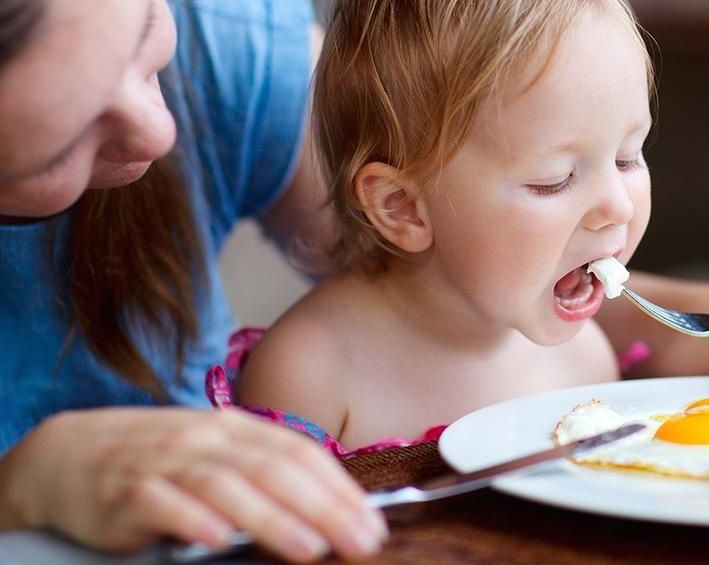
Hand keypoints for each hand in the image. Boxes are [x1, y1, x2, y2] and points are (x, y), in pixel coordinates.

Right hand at [0, 407, 386, 561]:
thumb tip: (324, 510)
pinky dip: (192, 519)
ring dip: (272, 518)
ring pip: (227, 486)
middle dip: (323, 507)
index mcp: (235, 428)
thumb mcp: (215, 455)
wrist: (68, 453)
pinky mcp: (125, 491)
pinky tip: (218, 540)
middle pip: (273, 469)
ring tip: (309, 548)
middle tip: (359, 541)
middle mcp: (206, 438)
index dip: (339, 487)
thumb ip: (261, 474)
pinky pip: (163, 502)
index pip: (299, 451)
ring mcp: (166, 461)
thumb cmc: (158, 459)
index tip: (372, 522)